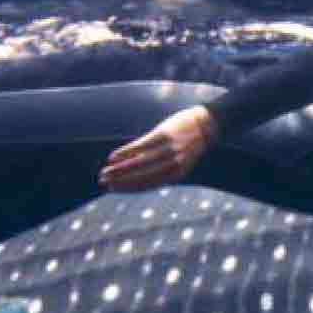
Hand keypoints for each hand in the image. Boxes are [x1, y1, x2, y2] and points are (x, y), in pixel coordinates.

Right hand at [99, 106, 218, 192]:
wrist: (208, 123)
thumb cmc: (191, 143)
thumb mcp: (181, 161)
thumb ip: (163, 170)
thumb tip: (139, 177)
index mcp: (176, 174)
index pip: (148, 185)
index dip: (128, 188)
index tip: (113, 189)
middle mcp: (172, 164)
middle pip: (141, 176)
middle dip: (120, 180)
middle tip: (103, 182)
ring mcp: (168, 150)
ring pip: (139, 163)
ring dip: (120, 169)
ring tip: (105, 172)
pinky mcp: (164, 135)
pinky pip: (141, 146)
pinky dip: (126, 152)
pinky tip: (113, 157)